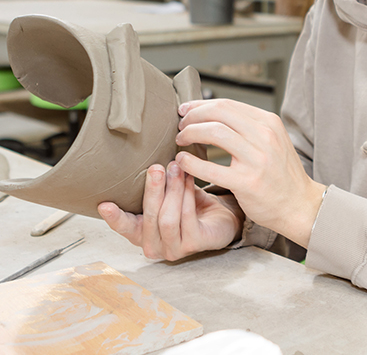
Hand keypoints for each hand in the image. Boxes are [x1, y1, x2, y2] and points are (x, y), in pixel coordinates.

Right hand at [98, 161, 243, 260]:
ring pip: (167, 219)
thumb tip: (148, 159)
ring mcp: (173, 249)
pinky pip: (187, 218)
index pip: (124, 228)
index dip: (114, 218)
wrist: (221, 217)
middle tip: (156, 168)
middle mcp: (154, 246)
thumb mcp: (168, 193)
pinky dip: (187, 194)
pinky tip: (190, 178)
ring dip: (172, 190)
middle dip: (152, 190)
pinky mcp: (194, 245)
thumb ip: (156, 185)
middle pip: (148, 218)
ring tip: (177, 167)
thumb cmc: (189, 204)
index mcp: (142, 233)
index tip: (104, 204)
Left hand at [175, 99, 326, 248]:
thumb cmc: (282, 174)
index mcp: (269, 122)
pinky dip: (191, 162)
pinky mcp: (247, 183)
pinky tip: (182, 162)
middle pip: (219, 113)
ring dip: (191, 133)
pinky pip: (211, 168)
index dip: (201, 105)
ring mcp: (257, 159)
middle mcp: (265, 136)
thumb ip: (248, 126)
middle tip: (180, 125)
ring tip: (181, 140)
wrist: (300, 205)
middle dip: (193, 116)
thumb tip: (213, 114)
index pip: (227, 104)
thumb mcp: (273, 140)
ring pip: (214, 133)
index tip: (185, 109)